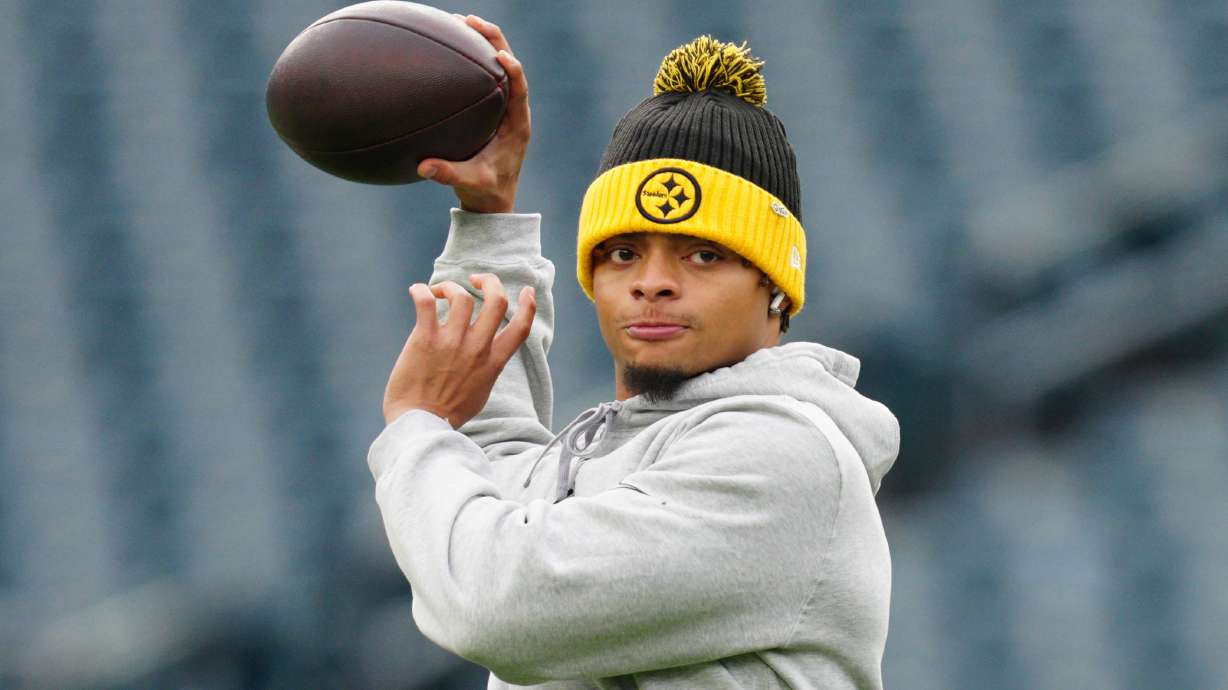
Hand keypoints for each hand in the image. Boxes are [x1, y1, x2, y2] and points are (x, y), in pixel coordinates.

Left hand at [383, 274, 536, 426]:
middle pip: (496, 301)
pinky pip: (425, 302)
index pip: (521, 328)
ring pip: (462, 296)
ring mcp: (452, 342)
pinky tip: (417, 292)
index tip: (525, 291)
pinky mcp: (425, 339)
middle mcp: (477, 348)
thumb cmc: (448, 413)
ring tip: (440, 292)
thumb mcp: (481, 393)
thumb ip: (487, 370)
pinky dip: (421, 290)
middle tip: (476, 279)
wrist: (420, 425)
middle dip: (490, 282)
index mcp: (493, 362)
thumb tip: (487, 357)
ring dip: (451, 287)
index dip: (527, 304)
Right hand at [417, 15, 530, 213]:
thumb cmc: (486, 192)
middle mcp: (513, 111)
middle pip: (509, 65)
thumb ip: (449, 175)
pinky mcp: (490, 109)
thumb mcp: (470, 184)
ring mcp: (502, 108)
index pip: (520, 89)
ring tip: (460, 21)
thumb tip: (424, 166)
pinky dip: (470, 59)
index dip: (513, 70)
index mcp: (517, 125)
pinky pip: (482, 76)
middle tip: (471, 21)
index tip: (500, 56)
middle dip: (493, 40)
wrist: (493, 201)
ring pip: (497, 66)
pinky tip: (449, 46)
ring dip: (482, 42)